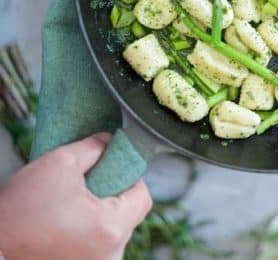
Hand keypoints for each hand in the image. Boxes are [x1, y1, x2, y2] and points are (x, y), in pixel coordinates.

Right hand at [0, 134, 151, 259]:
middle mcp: (111, 255)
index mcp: (111, 228)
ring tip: (72, 204)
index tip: (110, 168)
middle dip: (111, 193)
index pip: (142, 195)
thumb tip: (109, 142)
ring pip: (112, 228)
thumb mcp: (59, 163)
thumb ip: (93, 147)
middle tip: (87, 184)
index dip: (129, 176)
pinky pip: (97, 243)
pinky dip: (87, 229)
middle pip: (128, 213)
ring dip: (98, 212)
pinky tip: (66, 220)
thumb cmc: (20, 213)